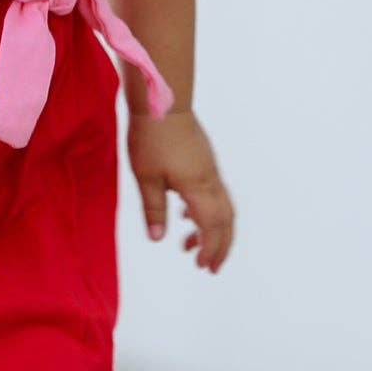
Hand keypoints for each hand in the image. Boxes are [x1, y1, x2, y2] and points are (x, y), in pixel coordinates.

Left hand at [127, 109, 233, 272]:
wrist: (162, 103)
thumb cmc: (151, 138)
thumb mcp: (146, 177)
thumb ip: (153, 209)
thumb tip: (158, 238)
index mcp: (197, 187)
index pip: (212, 226)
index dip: (211, 249)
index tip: (204, 267)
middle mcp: (210, 180)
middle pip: (225, 220)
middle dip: (220, 246)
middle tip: (208, 267)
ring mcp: (209, 170)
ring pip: (222, 207)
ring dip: (212, 230)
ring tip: (190, 245)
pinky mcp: (204, 161)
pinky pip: (214, 193)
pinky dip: (206, 211)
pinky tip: (186, 215)